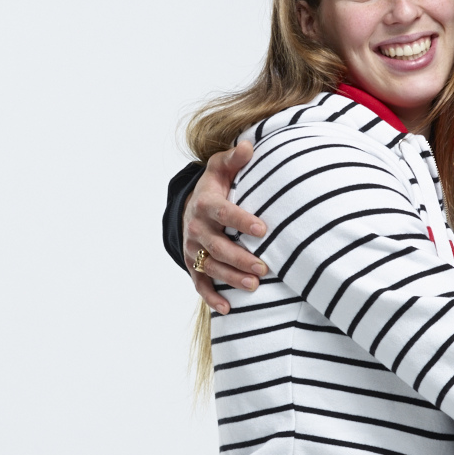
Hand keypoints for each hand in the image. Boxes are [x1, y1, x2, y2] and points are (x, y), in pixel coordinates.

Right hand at [185, 141, 267, 315]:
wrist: (189, 206)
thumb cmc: (214, 186)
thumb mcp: (220, 168)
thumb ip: (234, 160)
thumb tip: (248, 146)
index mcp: (205, 204)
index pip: (223, 213)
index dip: (241, 221)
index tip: (262, 229)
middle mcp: (196, 228)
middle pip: (218, 246)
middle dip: (240, 258)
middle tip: (264, 267)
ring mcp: (194, 249)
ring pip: (212, 266)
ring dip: (232, 278)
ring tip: (254, 286)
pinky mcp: (194, 264)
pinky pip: (200, 283)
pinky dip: (211, 297)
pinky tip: (227, 308)